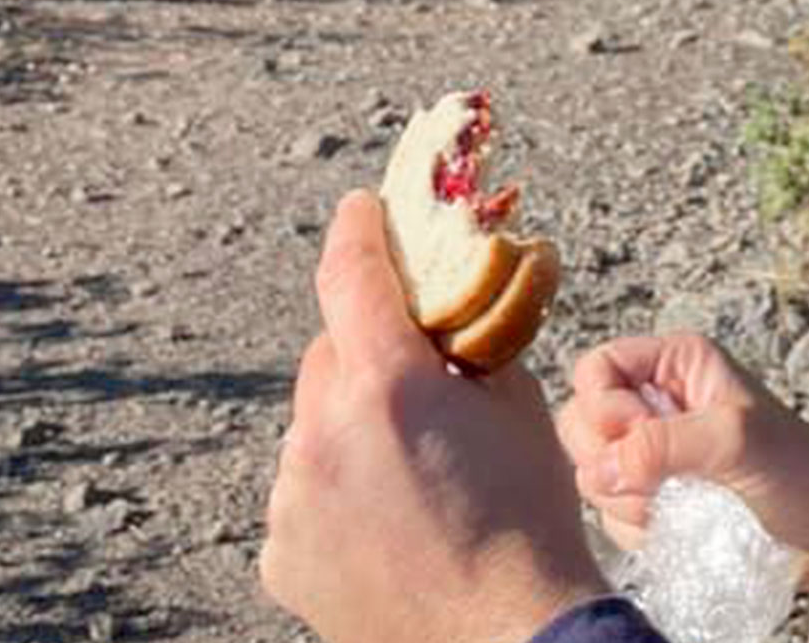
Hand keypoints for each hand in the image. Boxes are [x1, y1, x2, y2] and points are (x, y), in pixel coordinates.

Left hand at [261, 190, 610, 642]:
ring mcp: (292, 498)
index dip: (357, 230)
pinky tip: (389, 515)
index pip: (350, 275)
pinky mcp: (281, 552)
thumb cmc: (527, 513)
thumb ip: (470, 343)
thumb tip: (457, 305)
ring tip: (413, 466)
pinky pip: (304, 489)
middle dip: (369, 349)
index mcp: (385, 384)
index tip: (362, 208)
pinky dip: (337, 485)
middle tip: (417, 371)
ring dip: (352, 422)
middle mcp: (320, 434)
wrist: (506, 635)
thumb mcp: (515, 400)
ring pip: (315, 424)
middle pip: (331, 354)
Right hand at [556, 331, 808, 611]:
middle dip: (608, 460)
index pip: (596, 368)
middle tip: (656, 481)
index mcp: (673, 364)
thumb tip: (602, 467)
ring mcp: (648, 451)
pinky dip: (633, 526)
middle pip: (579, 421)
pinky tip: (674, 526)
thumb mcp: (735, 440)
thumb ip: (667, 444)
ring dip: (623, 500)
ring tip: (675, 506)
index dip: (602, 405)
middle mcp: (653, 401)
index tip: (636, 435)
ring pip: (590, 471)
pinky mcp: (648, 496)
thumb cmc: (794, 466)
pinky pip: (609, 512)